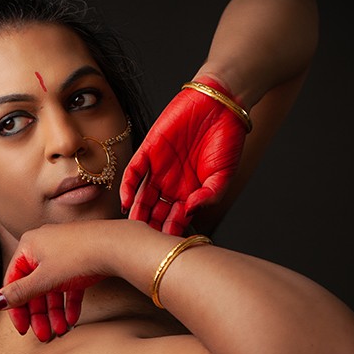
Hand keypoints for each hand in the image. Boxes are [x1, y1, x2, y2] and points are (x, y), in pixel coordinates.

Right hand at [0, 223, 106, 341]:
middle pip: (34, 286)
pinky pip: (70, 284)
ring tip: (61, 330)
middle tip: (44, 335)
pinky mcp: (81, 259)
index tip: (23, 329)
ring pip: (53, 287)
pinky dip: (70, 302)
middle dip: (40, 314)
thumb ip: (19, 293)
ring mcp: (64, 252)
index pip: (13, 281)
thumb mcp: (44, 279)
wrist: (116, 245)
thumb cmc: (78, 256)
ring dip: (55, 311)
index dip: (17, 308)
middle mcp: (44, 245)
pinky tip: (73, 320)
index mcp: (29, 245)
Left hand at [120, 77, 248, 235]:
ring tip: (132, 231)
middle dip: (151, 228)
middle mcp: (172, 183)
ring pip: (143, 196)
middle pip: (156, 211)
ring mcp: (159, 168)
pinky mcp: (149, 150)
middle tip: (144, 246)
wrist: (221, 105)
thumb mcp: (223, 174)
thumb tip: (191, 211)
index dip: (172, 232)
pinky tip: (127, 203)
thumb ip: (210, 195)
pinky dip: (129, 188)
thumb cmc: (227, 139)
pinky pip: (134, 172)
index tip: (167, 248)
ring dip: (138, 213)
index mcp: (190, 191)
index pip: (176, 218)